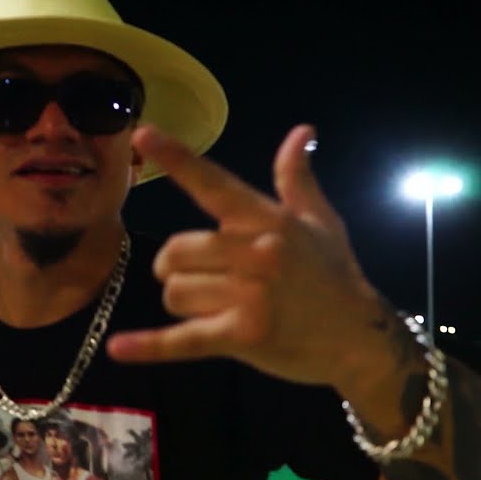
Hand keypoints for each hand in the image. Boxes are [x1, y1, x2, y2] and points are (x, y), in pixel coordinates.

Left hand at [108, 123, 384, 385]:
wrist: (361, 337)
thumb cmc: (335, 276)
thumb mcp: (321, 222)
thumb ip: (297, 179)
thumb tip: (302, 131)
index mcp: (267, 220)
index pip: (213, 183)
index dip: (177, 158)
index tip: (142, 135)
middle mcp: (256, 251)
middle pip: (176, 250)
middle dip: (176, 266)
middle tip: (199, 278)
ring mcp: (249, 294)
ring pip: (176, 292)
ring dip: (186, 303)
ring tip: (217, 309)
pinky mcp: (242, 334)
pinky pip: (183, 338)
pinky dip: (149, 346)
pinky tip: (119, 348)